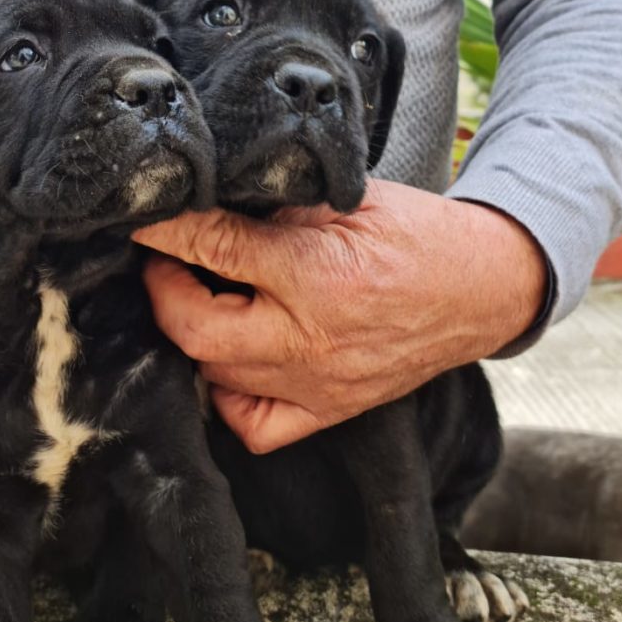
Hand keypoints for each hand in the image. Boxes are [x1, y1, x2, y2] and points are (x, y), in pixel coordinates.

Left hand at [134, 178, 545, 452]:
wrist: (483, 288)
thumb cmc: (419, 233)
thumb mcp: (346, 196)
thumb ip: (274, 201)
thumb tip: (202, 196)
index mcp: (319, 274)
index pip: (213, 248)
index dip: (164, 229)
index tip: (138, 214)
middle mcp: (312, 340)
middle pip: (193, 327)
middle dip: (163, 288)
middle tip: (166, 257)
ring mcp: (319, 386)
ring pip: (213, 374)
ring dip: (192, 333)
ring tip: (197, 295)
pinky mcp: (328, 411)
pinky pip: (252, 426)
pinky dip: (225, 394)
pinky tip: (231, 355)